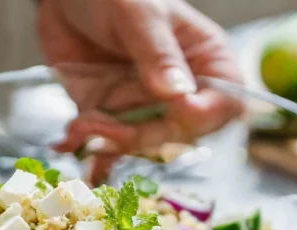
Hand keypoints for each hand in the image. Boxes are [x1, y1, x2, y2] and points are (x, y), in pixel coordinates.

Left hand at [37, 0, 241, 182]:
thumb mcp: (139, 14)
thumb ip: (158, 54)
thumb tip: (178, 94)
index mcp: (205, 60)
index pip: (225, 103)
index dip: (204, 116)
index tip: (177, 111)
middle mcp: (179, 90)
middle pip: (178, 134)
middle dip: (143, 137)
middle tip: (107, 128)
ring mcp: (144, 106)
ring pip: (140, 144)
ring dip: (110, 143)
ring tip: (81, 127)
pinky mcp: (110, 115)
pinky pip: (106, 143)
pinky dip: (89, 148)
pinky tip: (71, 143)